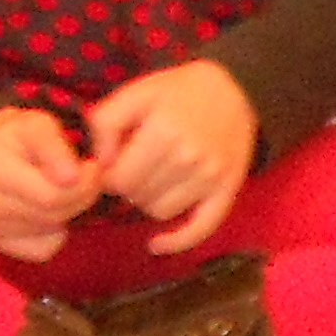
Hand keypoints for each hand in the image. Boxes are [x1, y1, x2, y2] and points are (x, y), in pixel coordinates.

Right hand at [0, 104, 98, 264]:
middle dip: (81, 198)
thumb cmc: (19, 137)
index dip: (85, 183)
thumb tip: (71, 178)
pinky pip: (42, 250)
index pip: (52, 194)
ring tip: (63, 189)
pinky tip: (46, 211)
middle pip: (53, 214)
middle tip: (88, 179)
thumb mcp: (39, 125)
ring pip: (50, 231)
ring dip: (68, 212)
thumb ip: (56, 147)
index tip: (92, 166)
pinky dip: (54, 235)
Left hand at [85, 60, 258, 255]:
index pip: (120, 178)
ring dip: (149, 201)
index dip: (109, 174)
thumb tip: (100, 163)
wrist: (235, 91)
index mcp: (164, 131)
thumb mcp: (137, 92)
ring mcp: (210, 179)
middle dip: (128, 185)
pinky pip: (198, 231)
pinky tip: (156, 244)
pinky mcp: (227, 194)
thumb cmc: (179, 91)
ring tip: (152, 180)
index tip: (114, 164)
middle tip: (134, 168)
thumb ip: (107, 122)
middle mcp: (189, 158)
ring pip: (161, 212)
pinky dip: (176, 242)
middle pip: (138, 196)